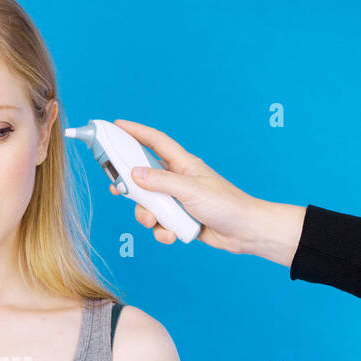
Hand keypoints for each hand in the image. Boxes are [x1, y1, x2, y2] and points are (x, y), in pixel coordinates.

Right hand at [113, 119, 304, 264]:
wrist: (244, 232)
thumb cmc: (226, 204)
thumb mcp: (190, 190)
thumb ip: (161, 181)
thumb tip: (134, 174)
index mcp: (183, 164)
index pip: (155, 142)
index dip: (135, 132)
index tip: (116, 126)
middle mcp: (177, 179)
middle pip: (143, 176)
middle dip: (130, 185)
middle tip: (118, 189)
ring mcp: (177, 200)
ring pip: (148, 204)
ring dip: (147, 215)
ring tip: (155, 222)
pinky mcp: (179, 219)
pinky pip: (159, 223)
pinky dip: (162, 230)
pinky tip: (173, 234)